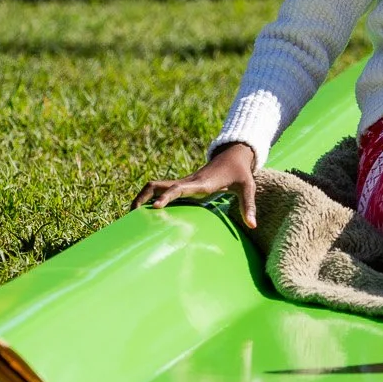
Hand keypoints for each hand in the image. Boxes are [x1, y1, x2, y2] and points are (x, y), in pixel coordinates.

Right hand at [134, 141, 259, 228]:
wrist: (233, 155)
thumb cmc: (240, 173)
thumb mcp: (247, 187)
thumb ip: (248, 206)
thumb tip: (252, 225)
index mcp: (201, 183)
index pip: (179, 188)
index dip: (167, 196)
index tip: (156, 207)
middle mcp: (187, 182)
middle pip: (156, 185)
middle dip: (142, 198)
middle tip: (130, 216)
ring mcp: (182, 184)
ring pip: (154, 187)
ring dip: (141, 198)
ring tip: (130, 217)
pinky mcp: (181, 187)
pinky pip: (160, 191)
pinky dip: (148, 200)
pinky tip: (143, 215)